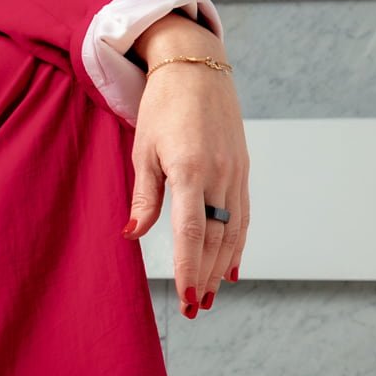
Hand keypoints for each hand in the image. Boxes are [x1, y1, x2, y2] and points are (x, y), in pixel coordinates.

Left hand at [123, 36, 251, 315]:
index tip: (186, 298)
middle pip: (215, 238)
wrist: (196, 66)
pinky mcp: (242, 169)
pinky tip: (231, 265)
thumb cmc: (162, 106)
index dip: (188, 268)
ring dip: (222, 266)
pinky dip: (237, 243)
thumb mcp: (143, 150)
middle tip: (197, 309)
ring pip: (233, 230)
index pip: (190, 232)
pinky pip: (242, 214)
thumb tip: (133, 236)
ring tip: (212, 295)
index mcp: (190, 169)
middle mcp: (219, 174)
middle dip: (205, 277)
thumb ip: (144, 197)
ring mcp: (235, 172)